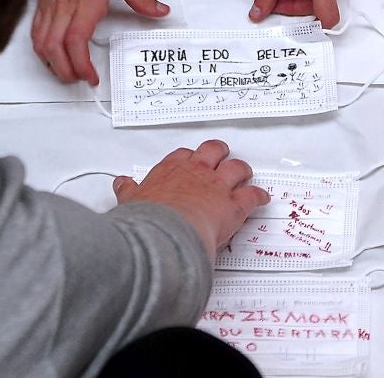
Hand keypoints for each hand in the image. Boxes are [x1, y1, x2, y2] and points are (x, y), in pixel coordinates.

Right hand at [6, 0, 168, 84]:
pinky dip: (43, 48)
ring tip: (66, 70)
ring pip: (42, 45)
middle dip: (66, 72)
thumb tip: (160, 11)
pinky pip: (36, 32)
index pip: (77, 45)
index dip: (82, 66)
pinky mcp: (41, 2)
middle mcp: (65, 10)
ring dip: (52, 63)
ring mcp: (50, 7)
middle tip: (79, 78)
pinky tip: (50, 50)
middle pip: (56, 52)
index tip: (92, 77)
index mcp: (86, 5)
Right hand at [113, 140, 269, 262]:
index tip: (190, 161)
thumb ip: (128, 190)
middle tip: (220, 156)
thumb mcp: (130, 200)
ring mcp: (217, 187)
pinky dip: (258, 196)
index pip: (183, 155)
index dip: (190, 157)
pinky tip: (261, 197)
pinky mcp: (234, 206)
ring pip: (236, 168)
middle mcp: (196, 172)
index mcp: (171, 169)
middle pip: (213, 151)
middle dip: (218, 153)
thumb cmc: (150, 218)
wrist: (167, 232)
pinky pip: (252, 196)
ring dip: (241, 170)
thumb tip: (121, 184)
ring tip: (244, 172)